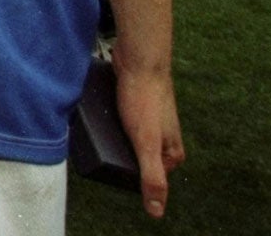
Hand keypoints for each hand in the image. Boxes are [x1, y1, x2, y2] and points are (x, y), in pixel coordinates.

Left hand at [112, 48, 183, 218]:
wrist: (138, 59)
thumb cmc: (144, 99)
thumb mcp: (146, 144)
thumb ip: (152, 177)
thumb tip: (156, 212)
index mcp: (173, 153)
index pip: (148, 178)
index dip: (127, 173)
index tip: (109, 162)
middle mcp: (165, 138)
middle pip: (136, 158)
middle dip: (119, 154)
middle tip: (101, 142)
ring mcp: (152, 121)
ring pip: (128, 139)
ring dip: (113, 138)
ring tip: (97, 129)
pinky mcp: (138, 107)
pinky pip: (122, 121)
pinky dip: (112, 121)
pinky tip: (99, 117)